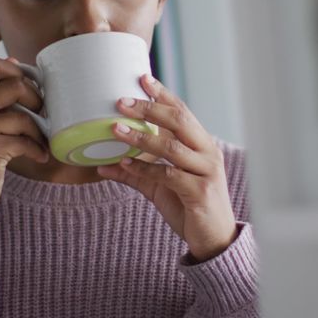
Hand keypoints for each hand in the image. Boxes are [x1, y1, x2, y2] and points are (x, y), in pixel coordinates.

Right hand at [0, 56, 48, 206]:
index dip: (19, 72)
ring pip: (23, 116)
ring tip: (40, 141)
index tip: (31, 86)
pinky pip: (25, 141)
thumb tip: (14, 62)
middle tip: (40, 114)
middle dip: (35, 99)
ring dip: (39, 131)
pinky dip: (37, 149)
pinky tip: (38, 156)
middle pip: (15, 85)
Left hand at [97, 74, 237, 262]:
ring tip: (115, 129)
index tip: (142, 77)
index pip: (182, 111)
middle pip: (179, 121)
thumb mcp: (160, 186)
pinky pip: (169, 175)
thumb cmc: (190, 206)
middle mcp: (207, 153)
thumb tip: (102, 167)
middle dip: (149, 108)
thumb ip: (136, 173)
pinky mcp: (200, 193)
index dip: (162, 94)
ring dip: (141, 137)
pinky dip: (146, 168)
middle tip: (121, 101)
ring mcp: (206, 172)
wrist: (215, 239)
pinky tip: (126, 163)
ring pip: (172, 147)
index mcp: (202, 144)